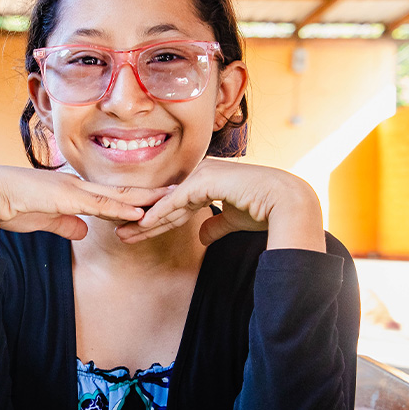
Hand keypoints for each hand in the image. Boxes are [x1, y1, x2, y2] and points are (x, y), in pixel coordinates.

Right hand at [0, 166, 169, 253]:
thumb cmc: (8, 206)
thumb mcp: (44, 219)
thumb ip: (65, 224)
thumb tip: (84, 231)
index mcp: (72, 190)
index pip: (110, 195)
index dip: (136, 198)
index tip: (159, 200)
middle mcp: (77, 185)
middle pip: (122, 190)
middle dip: (151, 194)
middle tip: (181, 192)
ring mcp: (73, 189)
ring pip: (117, 195)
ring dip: (146, 199)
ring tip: (172, 199)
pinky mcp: (65, 197)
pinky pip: (99, 204)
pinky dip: (122, 208)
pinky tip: (140, 212)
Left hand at [114, 159, 325, 251]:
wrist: (287, 203)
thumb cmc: (266, 211)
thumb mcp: (234, 221)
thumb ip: (216, 225)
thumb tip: (201, 235)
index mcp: (208, 182)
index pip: (176, 205)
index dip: (157, 221)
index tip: (138, 234)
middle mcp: (202, 175)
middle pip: (166, 202)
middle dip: (143, 220)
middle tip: (121, 233)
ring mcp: (203, 175)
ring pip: (167, 202)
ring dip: (145, 220)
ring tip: (123, 234)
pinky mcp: (206, 180)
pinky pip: (177, 201)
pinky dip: (160, 214)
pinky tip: (143, 225)